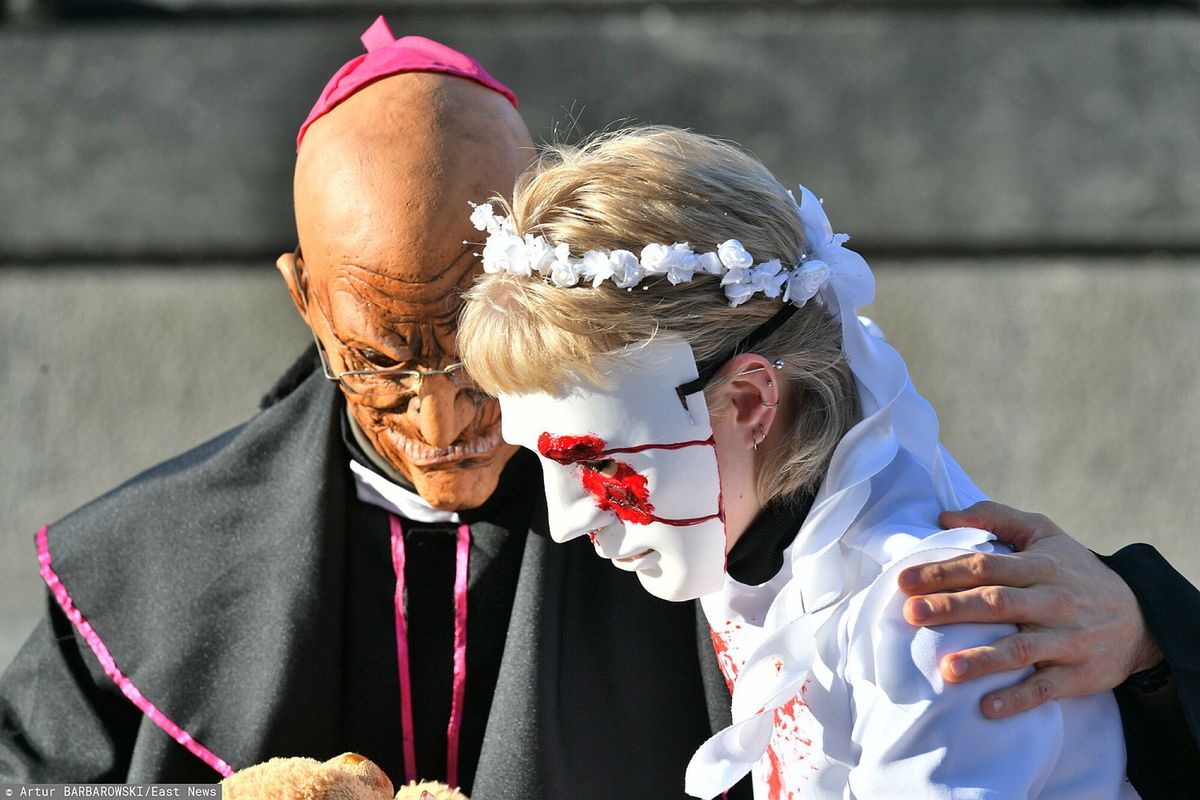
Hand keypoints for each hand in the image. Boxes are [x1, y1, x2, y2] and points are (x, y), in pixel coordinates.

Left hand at [897, 501, 1161, 718]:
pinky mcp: (1079, 674)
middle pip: (996, 603)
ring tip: (946, 669)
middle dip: (951, 607)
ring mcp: (1067, 639)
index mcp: (1039, 566)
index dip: (944, 572)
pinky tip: (987, 707)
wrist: (1140, 618)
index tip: (904, 580)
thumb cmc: (1075, 570)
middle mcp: (1052, 600)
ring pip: (1020, 648)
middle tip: (910, 613)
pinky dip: (1018, 698)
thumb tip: (944, 517)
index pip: (985, 565)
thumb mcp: (1045, 533)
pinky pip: (1046, 688)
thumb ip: (996, 517)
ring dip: (982, 660)